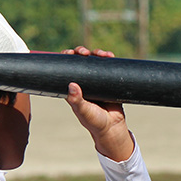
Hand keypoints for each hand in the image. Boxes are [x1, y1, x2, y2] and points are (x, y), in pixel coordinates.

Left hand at [61, 46, 133, 161]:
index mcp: (73, 88)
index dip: (67, 58)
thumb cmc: (94, 121)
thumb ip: (76, 100)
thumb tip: (72, 85)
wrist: (113, 127)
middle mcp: (84, 82)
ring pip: (95, 61)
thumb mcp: (83, 111)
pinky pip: (108, 66)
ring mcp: (97, 81)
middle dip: (81, 52)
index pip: (67, 68)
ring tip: (102, 54)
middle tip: (84, 52)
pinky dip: (109, 59)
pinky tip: (110, 56)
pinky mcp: (108, 81)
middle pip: (81, 61)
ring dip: (97, 53)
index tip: (69, 53)